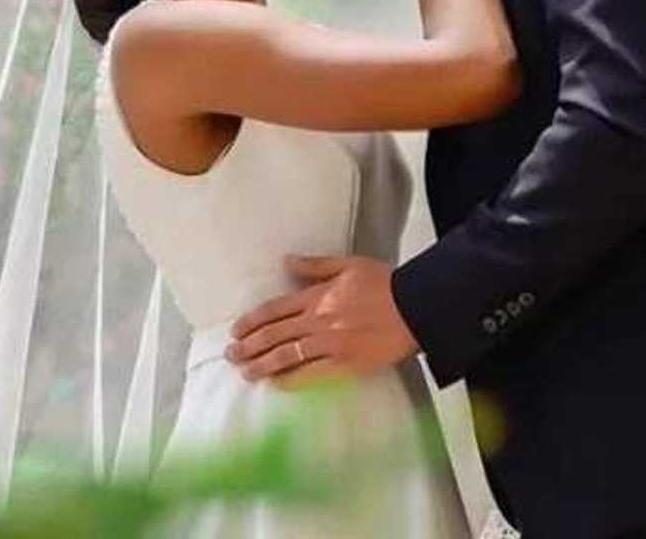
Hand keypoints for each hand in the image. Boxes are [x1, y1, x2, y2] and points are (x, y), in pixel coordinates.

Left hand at [226, 255, 419, 388]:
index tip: (236, 330)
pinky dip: (291, 380)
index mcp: (318, 296)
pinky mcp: (345, 366)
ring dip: (262, 365)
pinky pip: (311, 375)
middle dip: (249, 345)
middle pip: (274, 335)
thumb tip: (286, 262)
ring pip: (286, 356)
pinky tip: (276, 384)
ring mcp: (330, 345)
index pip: (275, 309)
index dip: (252, 321)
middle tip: (231, 355)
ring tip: (245, 372)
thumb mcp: (349, 265)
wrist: (414, 308)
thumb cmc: (384, 284)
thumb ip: (315, 265)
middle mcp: (318, 321)